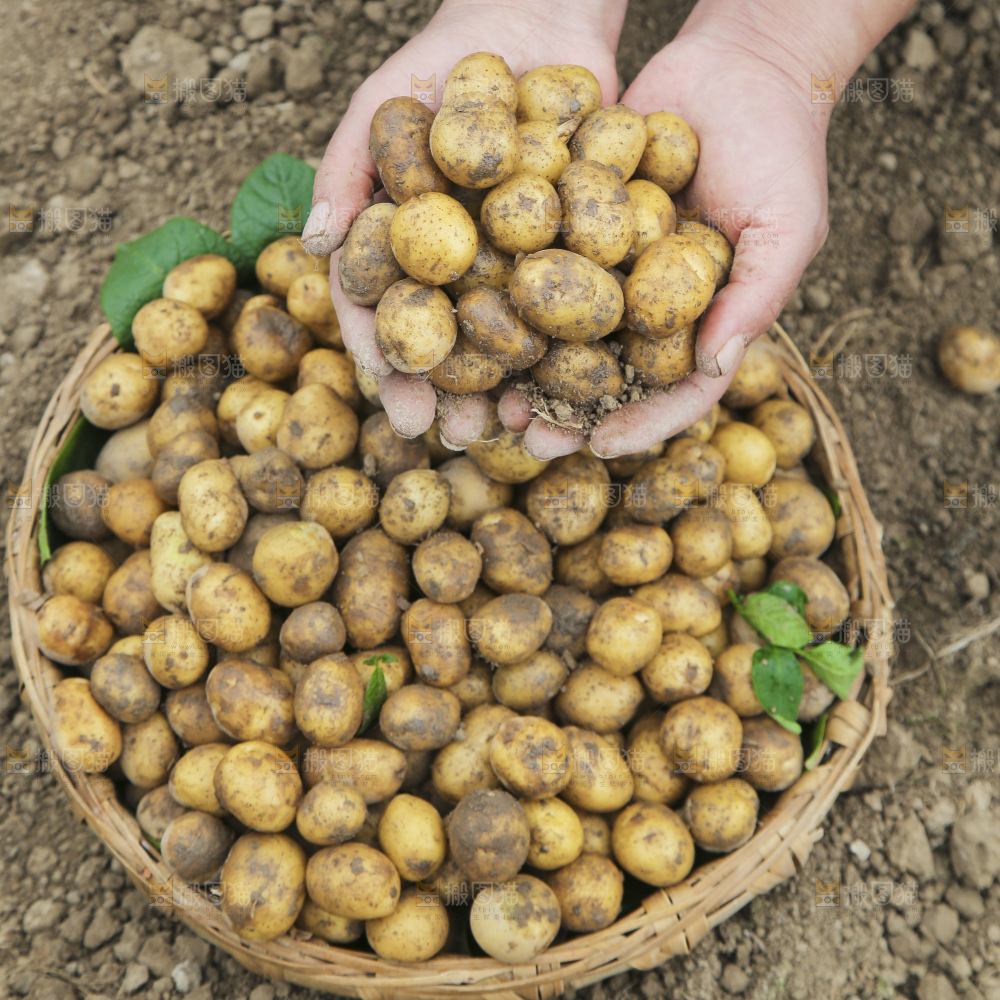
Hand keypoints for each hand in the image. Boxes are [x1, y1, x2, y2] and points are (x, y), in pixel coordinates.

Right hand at [302, 0, 626, 446]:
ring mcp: (510, 266)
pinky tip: (578, 384)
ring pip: (506, 341)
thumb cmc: (446, 61)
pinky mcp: (569, 253)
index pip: (382, 314)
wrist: (538, 18)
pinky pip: (567, 310)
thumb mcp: (385, 103)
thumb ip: (346, 169)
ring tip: (518, 430)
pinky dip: (570, 348)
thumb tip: (315, 242)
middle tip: (459, 436)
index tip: (397, 402)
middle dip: (451, 395)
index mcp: (399, 249)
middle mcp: (452, 270)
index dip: (385, 361)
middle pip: (446, 345)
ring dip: (509, 389)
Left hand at [510, 23, 830, 459]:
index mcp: (702, 322)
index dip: (641, 422)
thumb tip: (716, 367)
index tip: (601, 445)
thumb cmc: (781, 146)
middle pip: (606, 375)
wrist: (740, 61)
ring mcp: (609, 268)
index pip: (675, 389)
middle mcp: (650, 305)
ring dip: (526, 370)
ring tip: (489, 400)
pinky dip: (507, 295)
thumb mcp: (788, 223)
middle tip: (526, 440)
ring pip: (562, 333)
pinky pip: (539, 266)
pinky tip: (470, 317)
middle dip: (566, 412)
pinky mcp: (574, 224)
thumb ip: (756, 297)